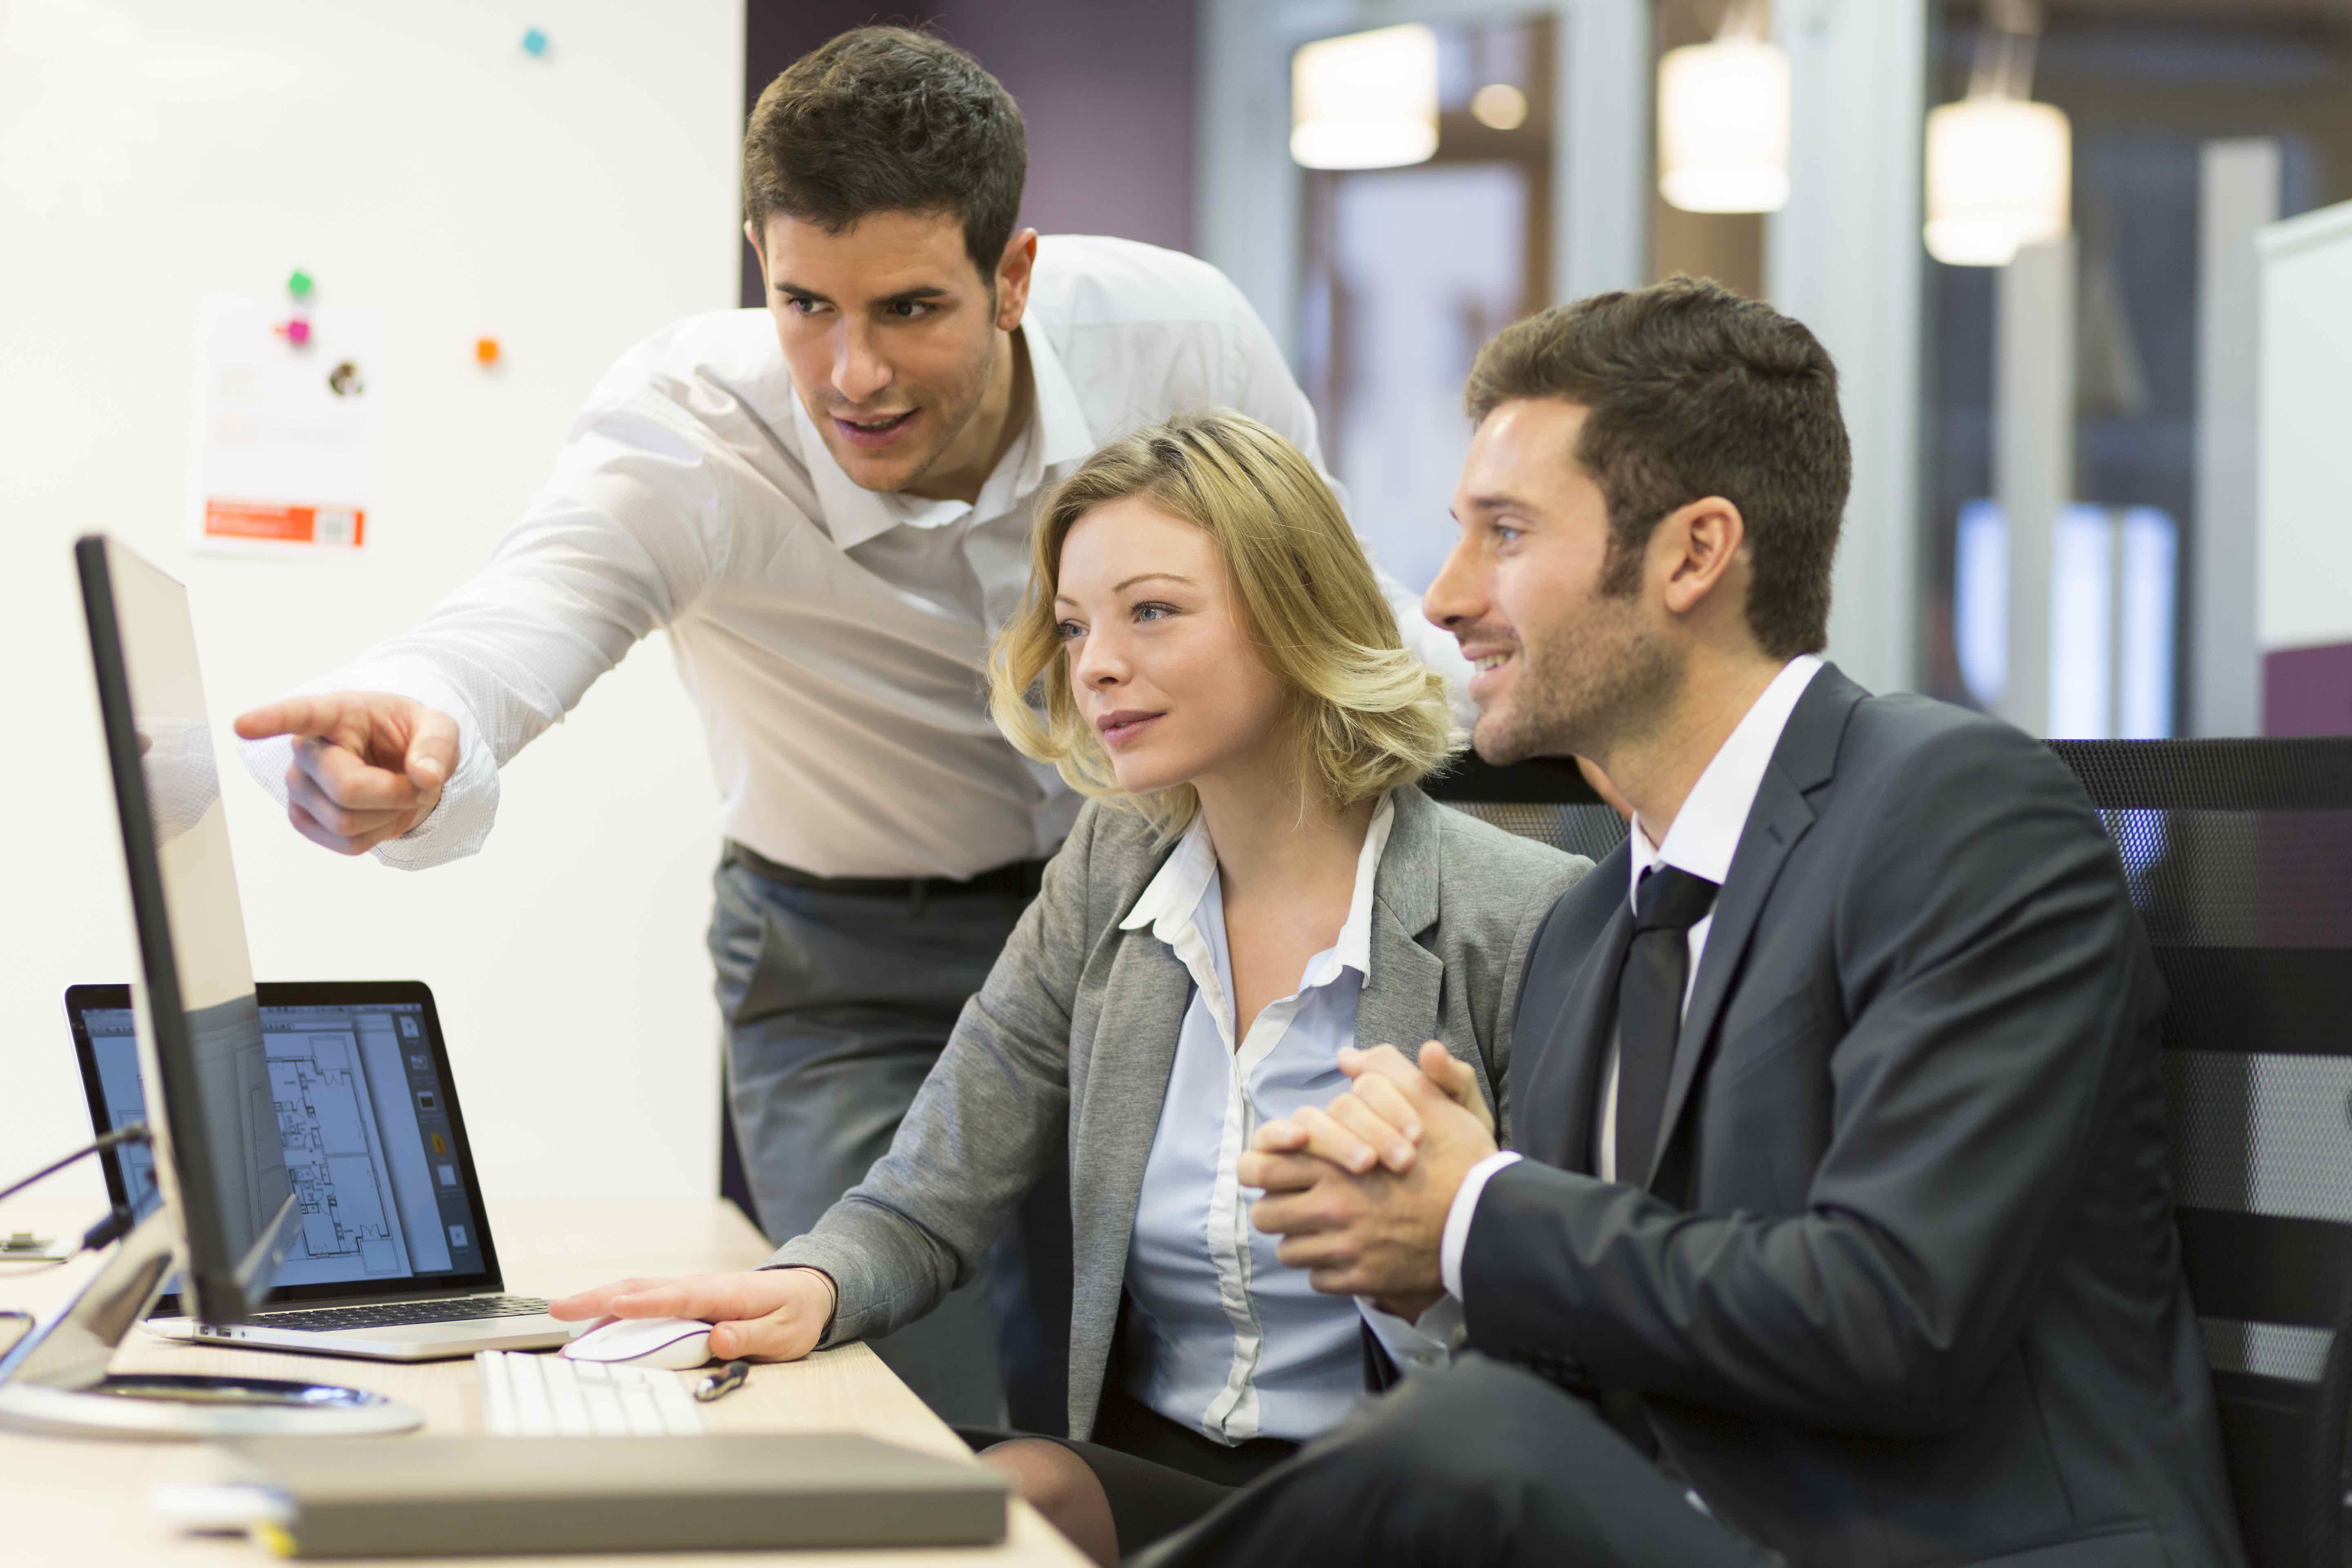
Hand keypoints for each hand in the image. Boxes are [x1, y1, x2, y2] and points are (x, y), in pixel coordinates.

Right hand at [234, 692, 458, 854]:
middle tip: (419, 782)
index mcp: (336, 714)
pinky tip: (379, 813)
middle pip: (347, 790)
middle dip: (397, 794)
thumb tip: (425, 776)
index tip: (241, 725)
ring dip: (389, 816)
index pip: (298, 714)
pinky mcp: (302, 818)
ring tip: (397, 793)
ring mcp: (298, 787)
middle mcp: (305, 750)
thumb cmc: (411, 737)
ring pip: (346, 822)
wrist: (401, 764)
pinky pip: (347, 844)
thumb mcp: (438, 728)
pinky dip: (378, 835)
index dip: (270, 720)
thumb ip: (436, 745)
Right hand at [547, 1268, 837, 1361]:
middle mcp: (700, 1288)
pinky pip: (646, 1303)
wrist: (808, 1291)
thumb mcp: (785, 1333)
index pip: (679, 1298)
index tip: (614, 1307)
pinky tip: (595, 1325)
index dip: (646, 1304)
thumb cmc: (795, 1314)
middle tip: (558, 1308)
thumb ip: (752, 1337)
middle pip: (643, 1289)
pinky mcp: (686, 1301)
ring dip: (600, 1301)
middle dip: (599, 1298)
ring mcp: (690, 1292)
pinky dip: (616, 1309)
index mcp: (724, 1294)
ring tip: (561, 1314)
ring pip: (638, 1292)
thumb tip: (720, 1340)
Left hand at [1239, 1048, 1498, 1300]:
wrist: (1489, 1220)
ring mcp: (1345, 1248)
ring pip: (1289, 1251)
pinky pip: (1318, 1279)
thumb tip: (1348, 1058)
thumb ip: (1386, 1074)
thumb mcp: (1429, 1102)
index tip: (1273, 1167)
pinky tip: (1347, 1254)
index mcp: (1334, 1162)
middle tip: (1289, 1203)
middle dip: (1272, 1207)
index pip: (1260, 1166)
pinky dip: (1327, 1270)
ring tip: (1322, 1230)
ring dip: (1301, 1240)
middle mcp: (1331, 1206)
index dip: (1259, 1166)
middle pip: (1265, 1214)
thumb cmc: (1458, 1160)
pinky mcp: (1361, 1279)